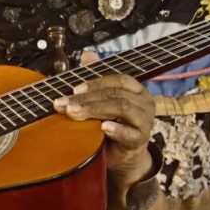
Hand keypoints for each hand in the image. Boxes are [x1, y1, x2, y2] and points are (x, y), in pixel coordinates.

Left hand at [53, 52, 155, 187]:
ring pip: (123, 109)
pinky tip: (103, 127)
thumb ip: (95, 79)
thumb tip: (88, 55)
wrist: (120, 155)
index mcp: (135, 89)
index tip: (74, 89)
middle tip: (65, 104)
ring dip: (95, 110)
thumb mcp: (100, 101)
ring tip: (74, 114)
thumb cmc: (111, 123)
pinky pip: (130, 133)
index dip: (96, 82)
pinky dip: (117, 129)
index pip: (119, 80)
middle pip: (116, 94)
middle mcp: (143, 102)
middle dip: (87, 98)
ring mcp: (144, 121)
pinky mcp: (140, 140)